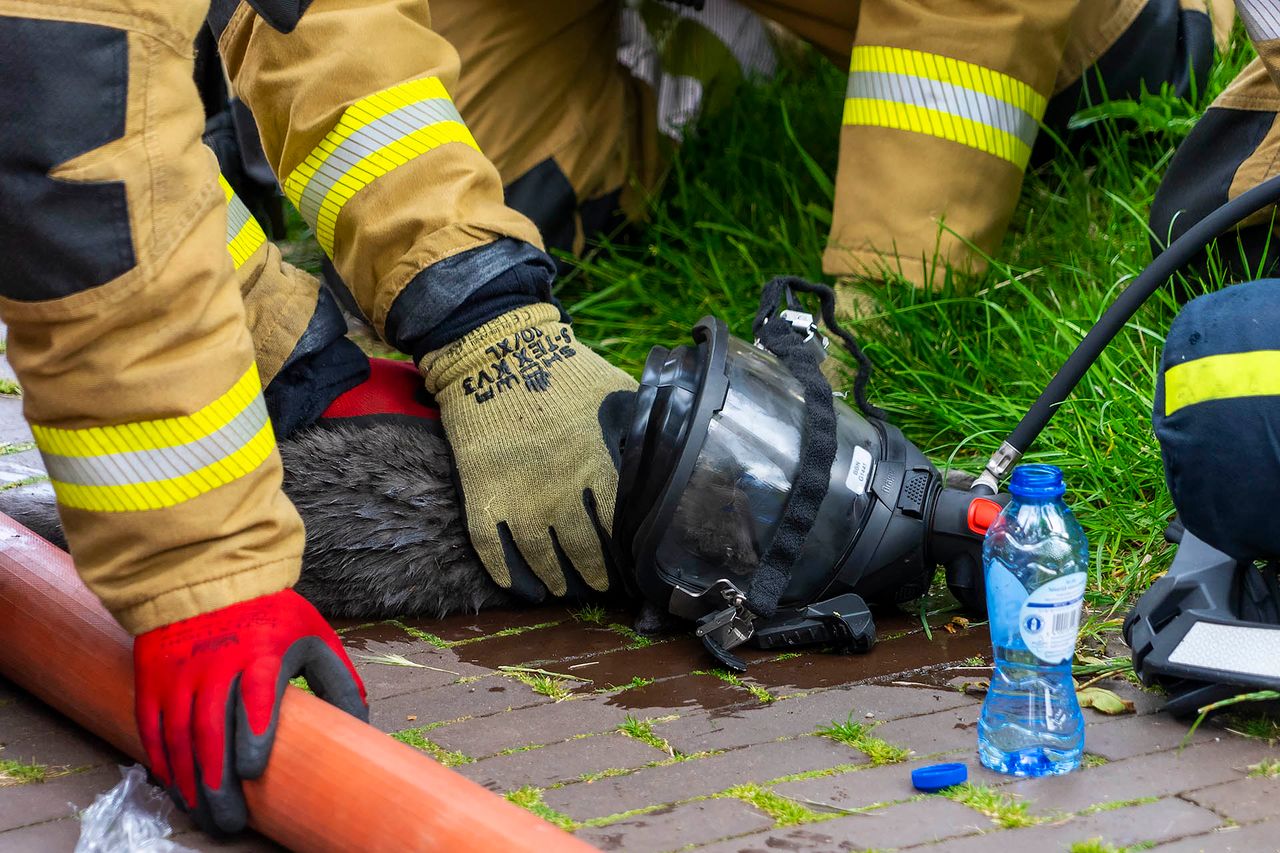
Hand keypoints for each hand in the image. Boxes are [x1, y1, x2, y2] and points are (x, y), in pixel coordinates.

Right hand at [133, 589, 365, 832]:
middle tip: (229, 822)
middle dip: (218, 782)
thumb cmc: (270, 613)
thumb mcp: (313, 635)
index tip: (252, 771)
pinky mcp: (152, 677)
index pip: (256, 697)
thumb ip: (337, 679)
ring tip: (203, 814)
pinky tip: (175, 786)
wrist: (206, 576)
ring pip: (179, 736)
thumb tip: (361, 723)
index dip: (253, 735)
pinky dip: (161, 760)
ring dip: (189, 781)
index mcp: (262, 652)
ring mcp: (180, 673)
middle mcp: (216, 664)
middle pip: (212, 730)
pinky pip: (152, 727)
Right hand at [422, 303, 635, 598]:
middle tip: (603, 588)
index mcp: (599, 469)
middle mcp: (560, 493)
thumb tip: (674, 454)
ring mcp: (518, 499)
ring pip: (541, 560)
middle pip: (584, 553)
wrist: (498, 353)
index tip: (637, 569)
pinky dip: (508, 575)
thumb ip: (643, 431)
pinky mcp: (482, 497)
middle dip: (596, 576)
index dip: (630, 555)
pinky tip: (521, 588)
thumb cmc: (566, 373)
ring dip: (556, 581)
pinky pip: (493, 550)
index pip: (622, 529)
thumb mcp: (619, 396)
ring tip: (564, 591)